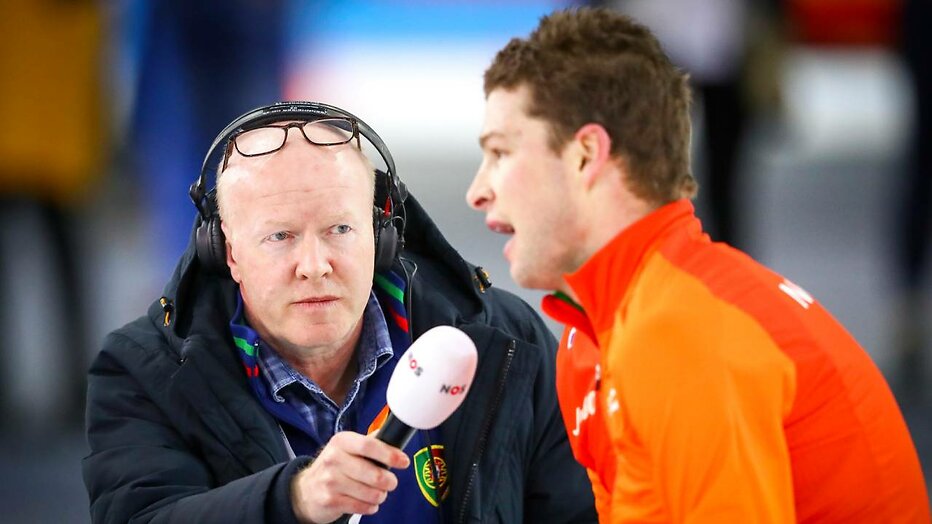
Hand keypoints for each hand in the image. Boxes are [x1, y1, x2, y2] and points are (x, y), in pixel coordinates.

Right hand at [290, 431, 409, 522]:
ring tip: (378, 493)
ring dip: (380, 495)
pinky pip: (362, 506)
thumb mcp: (346, 448)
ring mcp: (330, 481)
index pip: (369, 445)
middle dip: (389, 481)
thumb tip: (391, 433)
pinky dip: (370, 506)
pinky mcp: (330, 500)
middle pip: (374, 473)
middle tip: (391, 482)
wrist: (305, 491)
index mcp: (341, 442)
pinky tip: (367, 502)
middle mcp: (333, 459)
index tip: (403, 461)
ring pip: (371, 493)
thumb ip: (369, 441)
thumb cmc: (333, 467)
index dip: (390, 454)